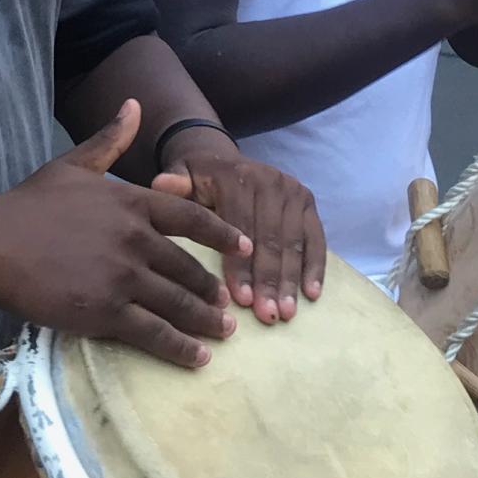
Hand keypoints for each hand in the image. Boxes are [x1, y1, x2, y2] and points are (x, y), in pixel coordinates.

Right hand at [0, 100, 244, 367]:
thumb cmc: (29, 204)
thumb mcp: (73, 164)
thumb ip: (110, 139)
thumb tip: (134, 104)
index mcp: (132, 202)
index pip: (192, 219)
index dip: (224, 234)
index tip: (246, 246)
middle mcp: (135, 239)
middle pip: (189, 268)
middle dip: (212, 289)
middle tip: (228, 304)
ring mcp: (122, 277)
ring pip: (178, 303)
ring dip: (205, 320)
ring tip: (222, 333)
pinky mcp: (105, 312)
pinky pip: (154, 333)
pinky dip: (181, 348)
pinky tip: (198, 358)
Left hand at [154, 138, 324, 323]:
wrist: (222, 162)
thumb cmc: (196, 182)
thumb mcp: (181, 178)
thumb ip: (174, 184)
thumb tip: (161, 185)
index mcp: (237, 176)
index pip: (240, 226)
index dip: (241, 265)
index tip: (240, 299)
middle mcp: (270, 180)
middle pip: (271, 237)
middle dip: (269, 280)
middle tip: (267, 316)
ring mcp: (293, 191)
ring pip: (293, 242)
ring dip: (291, 280)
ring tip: (286, 313)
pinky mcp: (308, 203)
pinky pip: (316, 239)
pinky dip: (315, 267)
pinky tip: (312, 295)